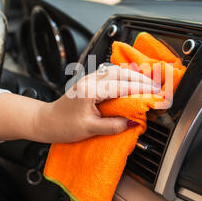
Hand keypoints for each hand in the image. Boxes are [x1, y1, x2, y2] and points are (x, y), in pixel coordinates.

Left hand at [35, 65, 159, 142]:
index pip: (121, 86)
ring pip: (115, 70)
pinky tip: (130, 83)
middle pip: (121, 73)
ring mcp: (89, 79)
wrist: (45, 121)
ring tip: (147, 84)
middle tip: (156, 88)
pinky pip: (110, 74)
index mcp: (90, 90)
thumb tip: (131, 122)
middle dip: (141, 79)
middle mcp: (90, 80)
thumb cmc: (63, 125)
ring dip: (133, 76)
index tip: (155, 94)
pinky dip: (124, 77)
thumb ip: (112, 126)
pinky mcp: (89, 82)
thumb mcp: (89, 129)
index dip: (141, 89)